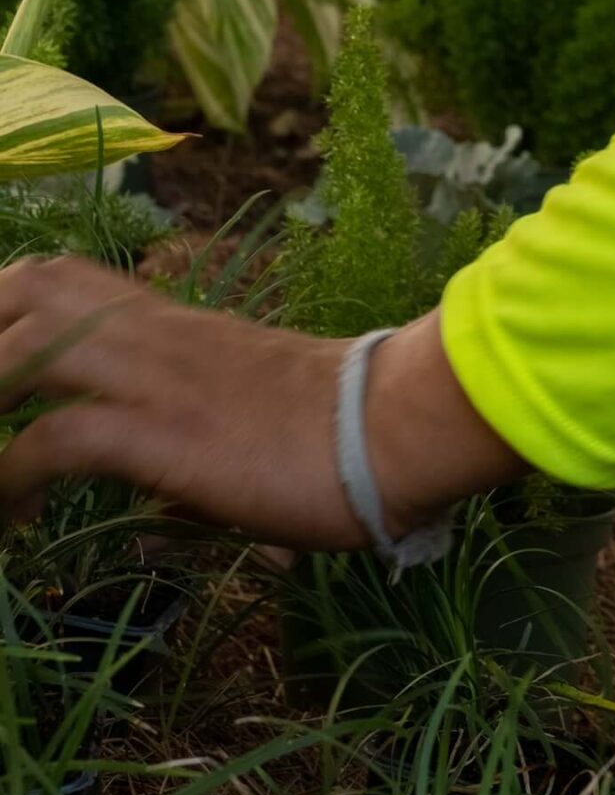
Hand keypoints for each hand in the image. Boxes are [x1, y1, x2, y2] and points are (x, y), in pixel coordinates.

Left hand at [0, 258, 523, 547]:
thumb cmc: (340, 425)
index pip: (57, 277)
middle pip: (26, 290)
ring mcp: (156, 377)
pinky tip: (14, 517)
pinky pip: (55, 438)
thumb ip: (192, 417)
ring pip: (24, 348)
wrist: (395, 426)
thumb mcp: (245, 402)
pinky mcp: (164, 432)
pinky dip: (13, 475)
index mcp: (170, 321)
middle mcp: (152, 334)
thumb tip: (167, 482)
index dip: (2, 306)